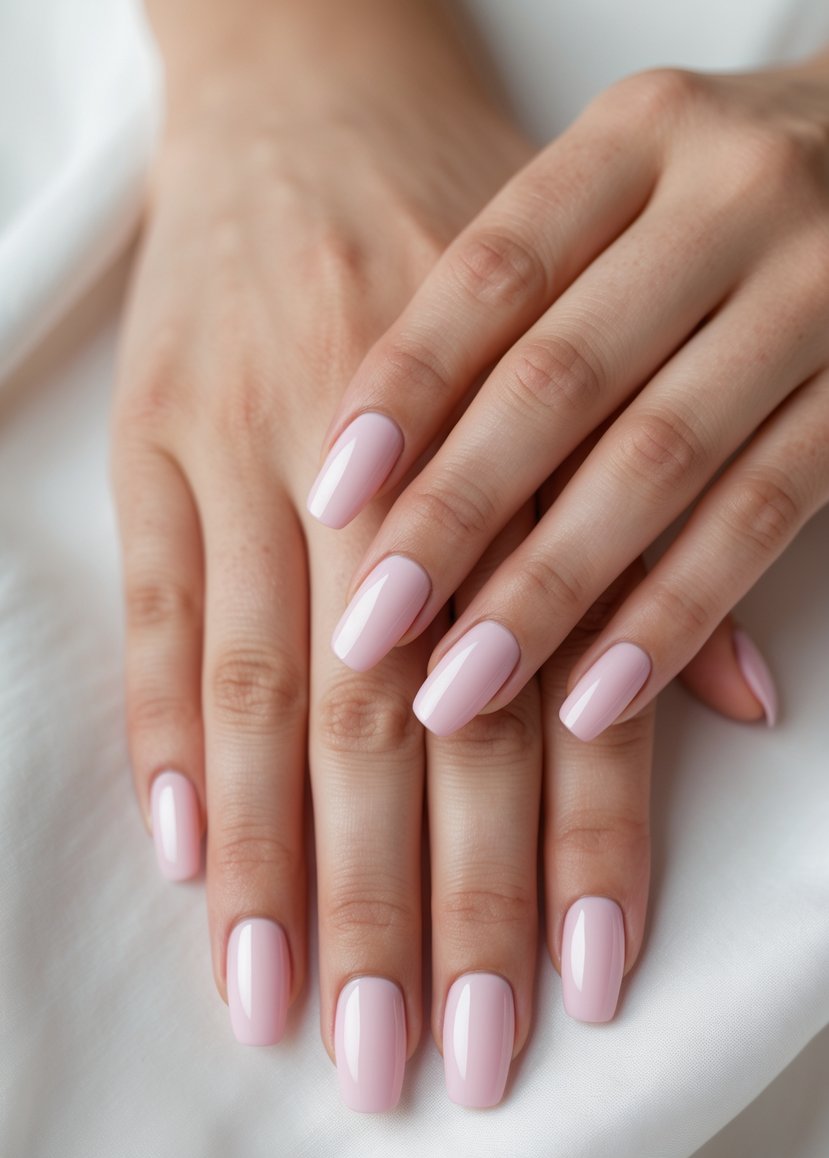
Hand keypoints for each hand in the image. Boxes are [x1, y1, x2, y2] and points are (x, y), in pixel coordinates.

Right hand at [110, 0, 569, 1109]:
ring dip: (282, 866)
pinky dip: (166, 740)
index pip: (547, 692)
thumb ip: (658, 539)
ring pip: (265, 688)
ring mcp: (248, 449)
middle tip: (419, 1061)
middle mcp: (380, 466)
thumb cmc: (471, 243)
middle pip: (400, 726)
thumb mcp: (590, 356)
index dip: (567, 852)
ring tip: (289, 1010)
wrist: (311, 91)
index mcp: (511, 449)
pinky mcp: (152, 440)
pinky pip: (157, 604)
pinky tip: (189, 857)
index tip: (568, 994)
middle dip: (419, 903)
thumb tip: (744, 707)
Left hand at [309, 56, 828, 736]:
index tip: (330, 495)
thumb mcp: (621, 200)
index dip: (405, 388)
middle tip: (368, 632)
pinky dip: (671, 614)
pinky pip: (761, 515)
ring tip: (459, 692)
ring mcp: (814, 294)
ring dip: (549, 593)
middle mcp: (731, 200)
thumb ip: (525, 309)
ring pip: (657, 462)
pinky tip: (594, 695)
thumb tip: (369, 489)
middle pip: (562, 380)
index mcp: (638, 138)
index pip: (493, 271)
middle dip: (455, 519)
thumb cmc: (709, 197)